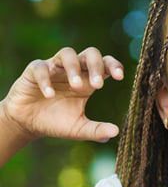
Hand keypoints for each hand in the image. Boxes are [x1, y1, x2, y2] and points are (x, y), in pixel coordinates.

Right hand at [1, 47, 123, 142]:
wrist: (27, 124)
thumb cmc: (56, 122)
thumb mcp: (79, 128)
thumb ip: (96, 130)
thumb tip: (116, 133)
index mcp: (88, 80)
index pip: (105, 64)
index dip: (114, 66)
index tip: (119, 77)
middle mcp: (74, 70)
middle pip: (90, 53)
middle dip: (96, 66)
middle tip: (97, 85)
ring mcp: (54, 68)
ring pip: (67, 53)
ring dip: (74, 67)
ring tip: (76, 86)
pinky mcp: (33, 71)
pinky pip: (40, 67)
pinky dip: (46, 79)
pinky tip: (49, 95)